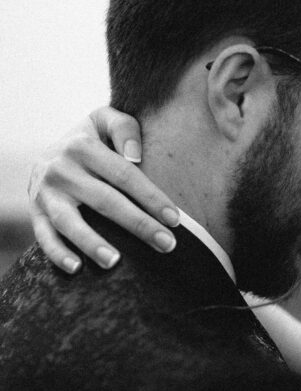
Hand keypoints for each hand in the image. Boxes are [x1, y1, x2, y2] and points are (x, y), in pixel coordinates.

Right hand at [28, 106, 179, 272]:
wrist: (46, 155)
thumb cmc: (89, 142)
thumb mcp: (103, 121)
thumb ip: (123, 127)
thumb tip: (135, 155)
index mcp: (82, 145)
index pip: (124, 174)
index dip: (151, 197)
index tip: (175, 219)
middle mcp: (61, 168)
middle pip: (105, 200)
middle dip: (138, 224)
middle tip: (167, 244)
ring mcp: (45, 193)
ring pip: (70, 222)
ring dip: (91, 243)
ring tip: (115, 262)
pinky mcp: (35, 214)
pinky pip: (44, 237)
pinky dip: (57, 254)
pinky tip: (77, 269)